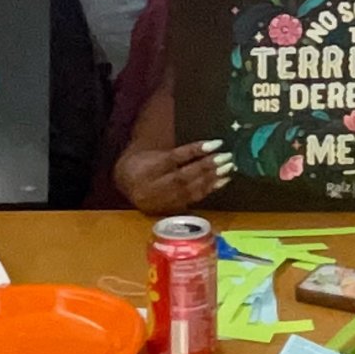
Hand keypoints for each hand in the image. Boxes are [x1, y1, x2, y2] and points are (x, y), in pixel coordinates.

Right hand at [115, 139, 230, 214]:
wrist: (126, 184)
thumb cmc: (143, 162)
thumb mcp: (154, 153)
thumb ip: (177, 152)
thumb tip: (206, 144)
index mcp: (148, 168)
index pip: (175, 159)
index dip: (195, 151)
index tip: (216, 143)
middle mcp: (154, 187)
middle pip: (184, 176)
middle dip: (208, 167)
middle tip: (227, 157)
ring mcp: (162, 201)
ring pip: (189, 190)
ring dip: (212, 179)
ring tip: (229, 168)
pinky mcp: (170, 210)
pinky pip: (192, 199)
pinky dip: (209, 190)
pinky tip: (222, 181)